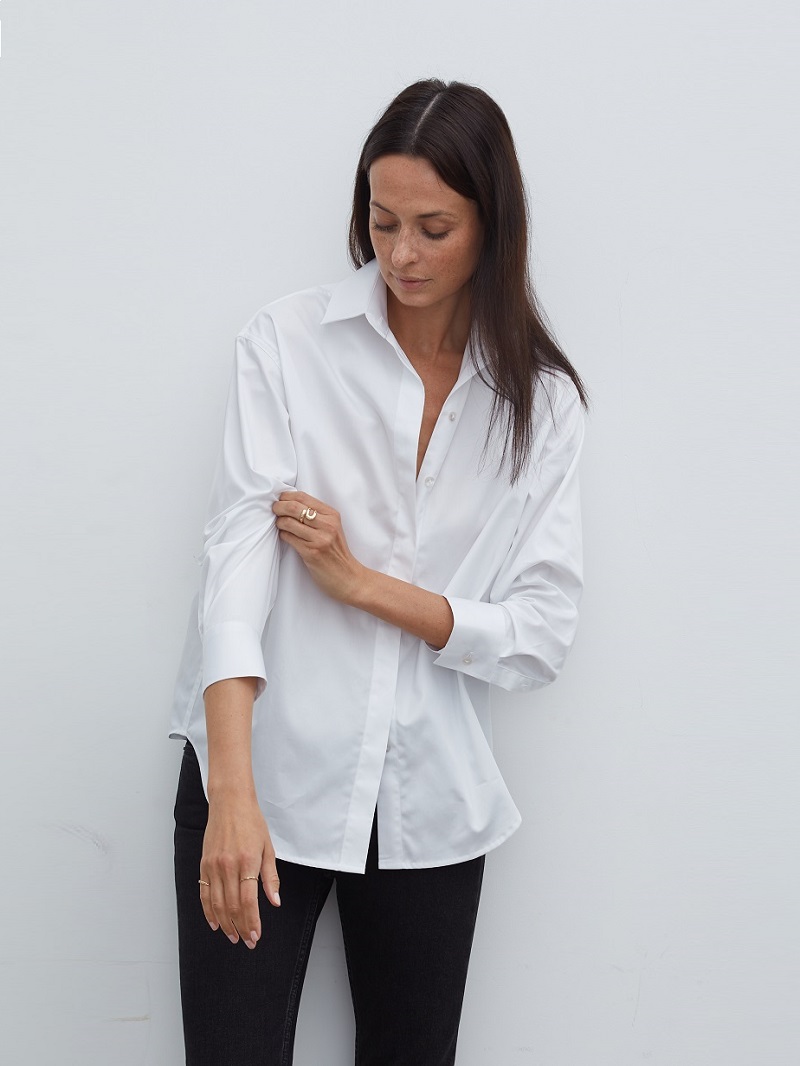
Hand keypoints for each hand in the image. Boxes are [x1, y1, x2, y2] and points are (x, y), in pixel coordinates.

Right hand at [199, 793, 280, 949]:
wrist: (230, 803)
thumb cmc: (252, 823)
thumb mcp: (268, 847)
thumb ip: (271, 877)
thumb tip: (275, 901)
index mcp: (248, 862)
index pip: (249, 902)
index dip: (252, 922)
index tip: (256, 936)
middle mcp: (228, 866)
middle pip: (233, 907)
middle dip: (241, 928)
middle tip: (247, 941)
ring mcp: (213, 866)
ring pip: (217, 904)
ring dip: (225, 924)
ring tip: (233, 936)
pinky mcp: (204, 865)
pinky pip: (204, 894)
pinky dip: (209, 911)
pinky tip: (215, 923)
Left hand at [272, 491, 365, 603]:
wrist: (348, 577)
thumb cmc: (336, 553)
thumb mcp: (332, 529)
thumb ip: (317, 516)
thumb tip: (290, 504)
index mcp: (332, 515)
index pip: (303, 497)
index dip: (286, 496)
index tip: (280, 499)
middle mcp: (327, 525)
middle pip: (294, 507)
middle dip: (279, 507)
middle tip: (274, 510)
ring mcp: (320, 539)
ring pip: (288, 522)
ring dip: (279, 522)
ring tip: (279, 525)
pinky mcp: (311, 552)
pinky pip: (289, 537)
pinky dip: (282, 535)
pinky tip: (285, 536)